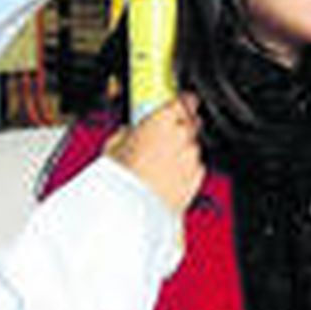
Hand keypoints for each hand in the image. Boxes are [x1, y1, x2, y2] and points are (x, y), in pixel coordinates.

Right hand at [105, 94, 202, 214]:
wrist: (132, 210)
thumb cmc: (121, 178)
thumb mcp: (114, 145)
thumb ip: (128, 132)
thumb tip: (129, 132)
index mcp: (163, 119)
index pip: (183, 99)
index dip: (181, 101)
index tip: (177, 104)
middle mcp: (183, 135)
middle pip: (191, 121)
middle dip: (181, 126)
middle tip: (164, 135)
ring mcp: (192, 156)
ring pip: (192, 146)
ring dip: (182, 150)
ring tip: (160, 163)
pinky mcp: (196, 178)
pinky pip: (195, 167)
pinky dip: (186, 169)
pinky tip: (168, 177)